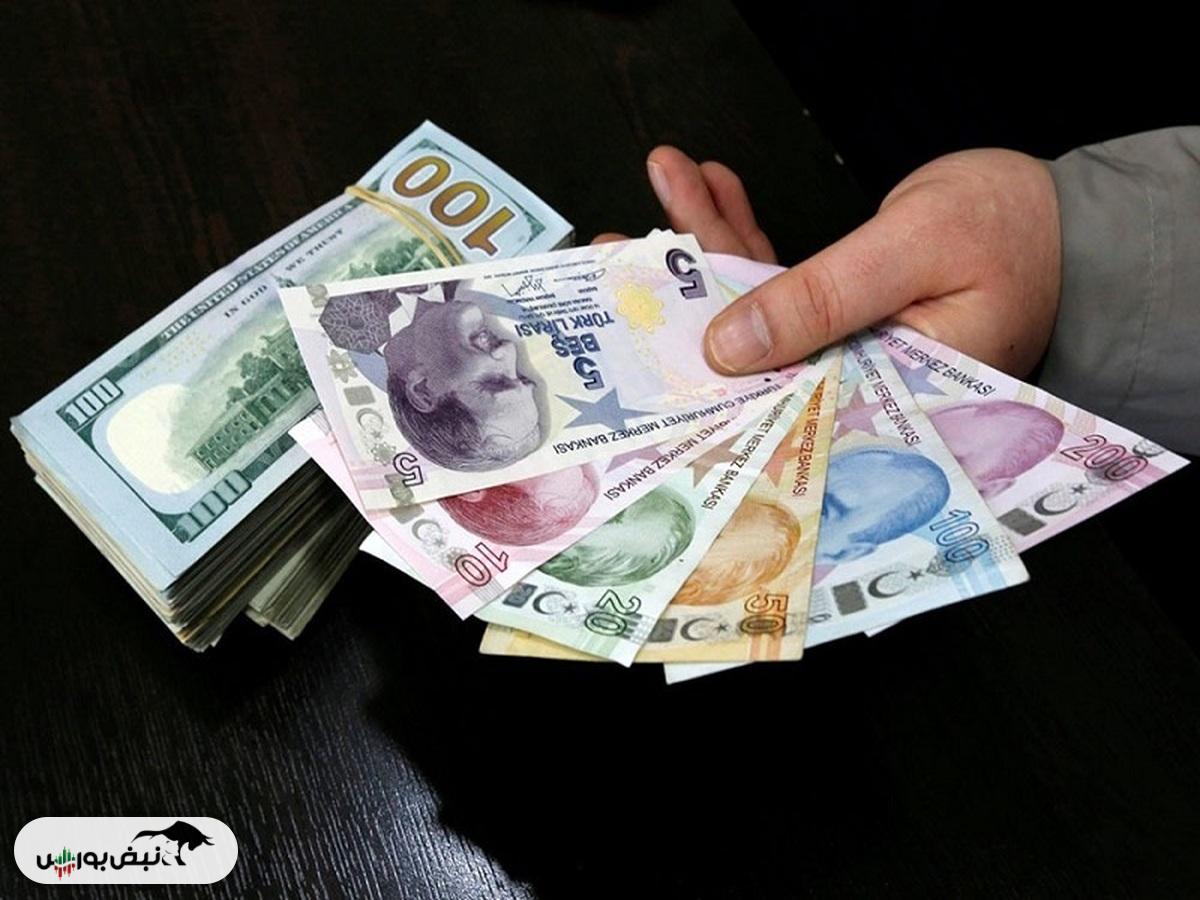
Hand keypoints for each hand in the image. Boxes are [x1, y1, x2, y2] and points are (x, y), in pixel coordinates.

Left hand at [598, 146, 1060, 376]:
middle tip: (616, 256)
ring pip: (752, 306)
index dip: (693, 368)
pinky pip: (777, 279)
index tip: (633, 328)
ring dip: (704, 245)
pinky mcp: (840, 312)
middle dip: (680, 298)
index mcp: (872, 402)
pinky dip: (743, 235)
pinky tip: (709, 190)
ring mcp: (840, 348)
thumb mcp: (913, 253)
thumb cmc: (1015, 232)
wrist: (1066, 219)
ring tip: (662, 188)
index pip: (765, 398)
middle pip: (743, 351)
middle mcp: (846, 386)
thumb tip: (727, 346)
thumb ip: (822, 300)